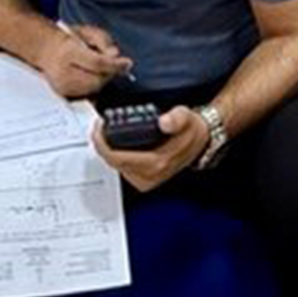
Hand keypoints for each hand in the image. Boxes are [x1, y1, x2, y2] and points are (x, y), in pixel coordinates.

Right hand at [30, 23, 132, 99]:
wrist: (47, 50)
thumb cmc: (69, 39)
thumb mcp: (88, 32)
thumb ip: (104, 41)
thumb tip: (115, 55)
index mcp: (68, 52)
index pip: (96, 63)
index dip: (115, 65)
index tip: (127, 63)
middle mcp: (63, 72)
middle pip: (96, 80)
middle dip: (109, 73)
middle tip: (113, 64)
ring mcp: (62, 86)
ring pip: (94, 88)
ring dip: (103, 79)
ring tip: (98, 67)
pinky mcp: (64, 94)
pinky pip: (88, 92)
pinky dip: (95, 84)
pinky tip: (92, 74)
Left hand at [91, 104, 206, 193]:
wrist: (199, 141)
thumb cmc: (190, 130)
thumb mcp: (185, 117)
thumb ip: (176, 118)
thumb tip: (164, 122)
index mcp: (156, 163)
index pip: (117, 158)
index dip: (102, 143)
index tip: (98, 128)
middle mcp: (150, 175)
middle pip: (113, 163)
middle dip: (102, 145)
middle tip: (98, 128)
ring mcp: (146, 180)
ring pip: (116, 167)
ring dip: (108, 151)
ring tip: (104, 134)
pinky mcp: (144, 179)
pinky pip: (122, 168)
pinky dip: (115, 156)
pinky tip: (114, 144)